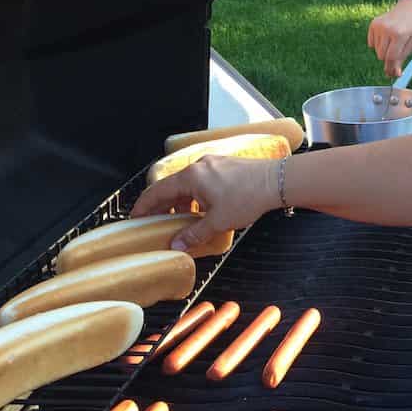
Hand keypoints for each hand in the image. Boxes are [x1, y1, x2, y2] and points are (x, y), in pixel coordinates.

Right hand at [130, 155, 279, 249]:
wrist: (277, 181)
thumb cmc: (249, 196)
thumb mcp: (218, 221)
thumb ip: (194, 234)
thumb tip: (177, 245)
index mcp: (191, 177)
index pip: (157, 191)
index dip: (143, 206)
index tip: (135, 218)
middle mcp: (200, 166)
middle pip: (172, 187)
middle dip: (162, 206)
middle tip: (155, 223)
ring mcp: (214, 164)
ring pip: (188, 184)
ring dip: (181, 202)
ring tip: (181, 221)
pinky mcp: (226, 167)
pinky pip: (202, 182)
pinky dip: (196, 196)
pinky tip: (203, 211)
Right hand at [367, 0, 411, 76]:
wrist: (409, 8)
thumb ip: (403, 58)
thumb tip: (394, 73)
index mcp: (400, 34)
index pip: (391, 57)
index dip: (391, 67)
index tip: (393, 74)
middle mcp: (387, 29)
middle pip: (381, 55)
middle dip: (388, 59)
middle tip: (395, 56)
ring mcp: (378, 25)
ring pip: (376, 50)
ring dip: (384, 51)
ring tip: (393, 42)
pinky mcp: (373, 24)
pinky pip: (371, 43)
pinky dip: (378, 44)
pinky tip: (387, 37)